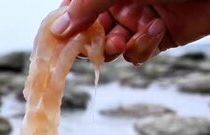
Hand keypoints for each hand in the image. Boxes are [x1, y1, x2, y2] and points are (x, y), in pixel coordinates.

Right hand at [50, 0, 209, 63]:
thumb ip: (87, 7)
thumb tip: (58, 29)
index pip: (73, 10)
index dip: (62, 26)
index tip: (53, 41)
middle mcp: (117, 5)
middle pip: (88, 33)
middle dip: (89, 42)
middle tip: (89, 48)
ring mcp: (136, 22)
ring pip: (110, 48)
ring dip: (114, 47)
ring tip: (123, 38)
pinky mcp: (156, 39)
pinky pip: (137, 53)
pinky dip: (142, 47)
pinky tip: (155, 29)